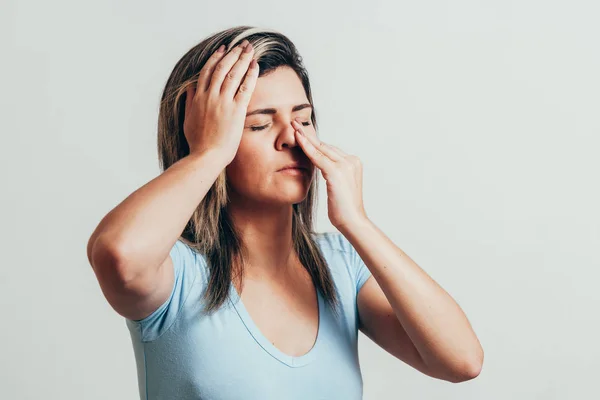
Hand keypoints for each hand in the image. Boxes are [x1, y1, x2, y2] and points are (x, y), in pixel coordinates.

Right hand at [183, 40, 258, 163]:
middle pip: (222, 68)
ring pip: (233, 74)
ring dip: (242, 59)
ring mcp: (222, 102)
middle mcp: (210, 96)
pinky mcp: (235, 111)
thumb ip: (189, 102)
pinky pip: (244, 88)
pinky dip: (250, 75)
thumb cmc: (198, 143)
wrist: (206, 156)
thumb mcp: (188, 120)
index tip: (224, 49)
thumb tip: (190, 87)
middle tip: (241, 45)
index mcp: (198, 98)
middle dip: (233, 54)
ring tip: (249, 49)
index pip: (208, 71)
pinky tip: (255, 66)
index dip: (216, 58)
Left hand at [291, 118, 367, 230]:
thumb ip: (332, 175)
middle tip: (295, 123)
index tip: (303, 132)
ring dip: (305, 137)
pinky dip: (306, 147)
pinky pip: (317, 156)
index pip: (330, 149)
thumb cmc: (344, 210)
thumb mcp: (338, 188)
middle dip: (309, 134)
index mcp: (353, 163)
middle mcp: (351, 161)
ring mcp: (345, 165)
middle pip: (325, 145)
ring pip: (320, 148)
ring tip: (293, 126)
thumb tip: (322, 169)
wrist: (353, 222)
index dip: (315, 141)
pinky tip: (297, 139)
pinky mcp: (336, 172)